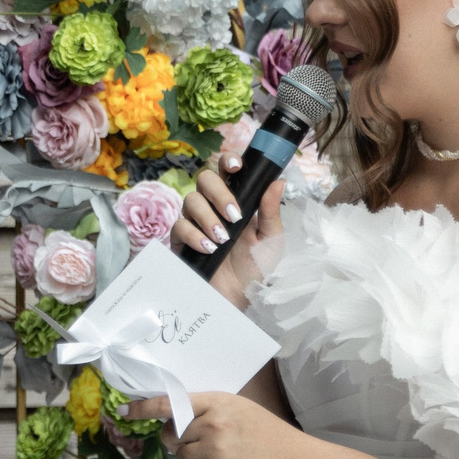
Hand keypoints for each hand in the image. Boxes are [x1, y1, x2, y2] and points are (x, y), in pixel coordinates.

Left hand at [126, 389, 304, 458]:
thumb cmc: (267, 435)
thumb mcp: (239, 409)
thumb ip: (208, 411)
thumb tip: (172, 421)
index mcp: (218, 402)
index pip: (172, 403)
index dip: (145, 407)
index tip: (125, 411)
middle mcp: (213, 423)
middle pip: (172, 435)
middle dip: (180, 442)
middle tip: (204, 445)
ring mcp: (216, 450)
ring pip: (180, 457)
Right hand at [170, 151, 287, 307]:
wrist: (237, 298)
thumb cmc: (255, 268)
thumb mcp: (270, 240)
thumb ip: (271, 211)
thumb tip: (279, 180)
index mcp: (236, 200)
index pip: (227, 170)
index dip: (228, 160)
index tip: (236, 167)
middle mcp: (213, 205)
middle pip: (205, 178)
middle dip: (219, 194)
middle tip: (234, 215)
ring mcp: (195, 221)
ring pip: (190, 200)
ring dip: (208, 218)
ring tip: (222, 239)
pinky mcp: (180, 240)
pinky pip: (180, 226)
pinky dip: (195, 236)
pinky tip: (209, 249)